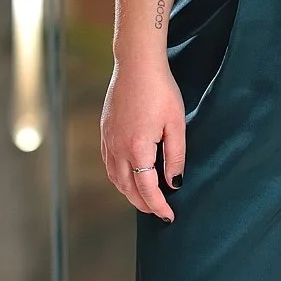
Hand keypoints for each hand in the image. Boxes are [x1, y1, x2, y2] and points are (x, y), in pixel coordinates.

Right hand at [100, 56, 185, 222]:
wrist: (136, 64)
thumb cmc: (160, 90)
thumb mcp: (176, 123)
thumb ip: (175, 156)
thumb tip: (174, 183)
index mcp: (137, 149)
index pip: (147, 189)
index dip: (159, 206)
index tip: (169, 216)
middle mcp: (118, 149)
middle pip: (127, 189)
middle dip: (143, 204)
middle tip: (159, 211)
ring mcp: (108, 140)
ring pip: (115, 178)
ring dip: (129, 193)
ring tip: (145, 198)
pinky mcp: (105, 131)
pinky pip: (109, 164)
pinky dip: (119, 177)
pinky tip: (129, 176)